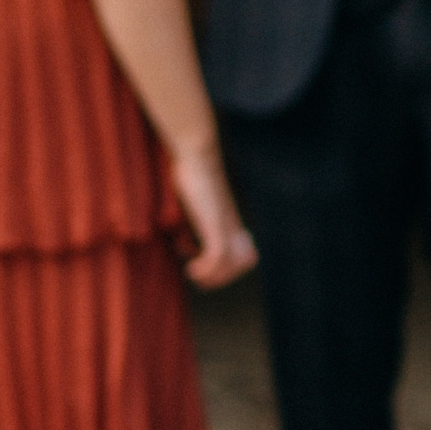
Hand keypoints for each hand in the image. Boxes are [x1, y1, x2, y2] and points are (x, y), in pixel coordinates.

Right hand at [167, 145, 257, 288]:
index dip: (232, 266)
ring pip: (234, 263)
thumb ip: (195, 210)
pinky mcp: (214, 222)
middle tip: (198, 273)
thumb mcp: (194, 196)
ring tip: (192, 272)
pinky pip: (219, 255)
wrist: (196, 153)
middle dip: (222, 276)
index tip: (206, 260)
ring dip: (213, 276)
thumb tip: (181, 225)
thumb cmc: (190, 170)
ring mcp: (225, 224)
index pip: (249, 255)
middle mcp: (233, 224)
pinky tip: (190, 265)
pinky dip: (205, 268)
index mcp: (231, 220)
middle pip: (246, 261)